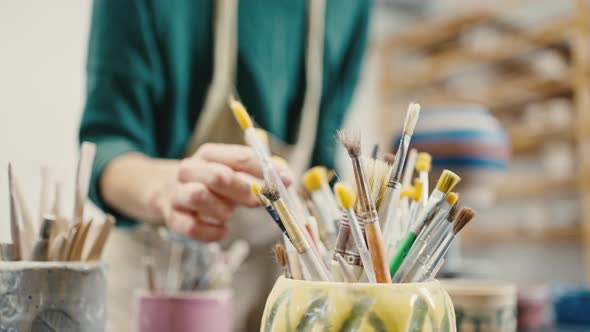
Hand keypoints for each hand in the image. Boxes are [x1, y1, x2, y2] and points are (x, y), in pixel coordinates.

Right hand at [164, 143, 290, 241]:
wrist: (167, 192)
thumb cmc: (211, 184)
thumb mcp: (233, 172)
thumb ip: (259, 174)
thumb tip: (286, 179)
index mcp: (209, 154)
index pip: (240, 158)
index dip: (266, 171)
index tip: (285, 181)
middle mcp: (190, 170)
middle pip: (218, 176)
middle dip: (244, 191)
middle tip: (257, 202)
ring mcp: (177, 193)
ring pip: (199, 196)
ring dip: (222, 210)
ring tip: (228, 214)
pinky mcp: (172, 218)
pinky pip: (192, 227)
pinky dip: (212, 233)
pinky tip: (221, 231)